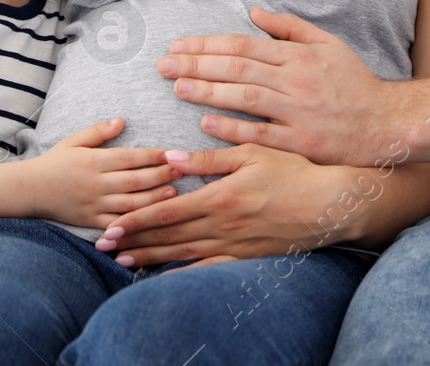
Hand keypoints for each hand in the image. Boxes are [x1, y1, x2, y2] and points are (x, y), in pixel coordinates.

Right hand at [23, 117, 182, 229]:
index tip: (171, 152)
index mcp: (93, 161)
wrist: (28, 190)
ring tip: (174, 192)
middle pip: (135, 180)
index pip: (129, 157)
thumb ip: (98, 131)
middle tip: (182, 169)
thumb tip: (122, 120)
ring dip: (154, 198)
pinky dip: (135, 224)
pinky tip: (151, 220)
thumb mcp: (73, 141)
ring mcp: (94, 205)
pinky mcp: (91, 222)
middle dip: (161, 175)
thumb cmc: (54, 162)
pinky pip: (117, 225)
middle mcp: (95, 184)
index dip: (152, 155)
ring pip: (130, 204)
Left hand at [94, 144, 353, 267]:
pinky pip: (208, 268)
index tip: (112, 226)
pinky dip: (183, 273)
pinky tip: (165, 275)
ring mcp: (233, 244)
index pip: (168, 210)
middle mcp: (222, 225)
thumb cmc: (292, 172)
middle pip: (169, 235)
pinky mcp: (245, 256)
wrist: (327, 204)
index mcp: (220, 197)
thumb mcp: (252, 153)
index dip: (137, 219)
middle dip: (134, 240)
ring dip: (151, 257)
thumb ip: (210, 159)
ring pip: (183, 253)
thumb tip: (171, 158)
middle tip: (103, 246)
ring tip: (124, 261)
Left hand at [157, 7, 393, 165]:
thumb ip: (290, 27)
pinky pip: (259, 133)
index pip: (243, 45)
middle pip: (237, 68)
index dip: (207, 44)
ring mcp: (297, 112)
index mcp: (298, 55)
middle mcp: (295, 80)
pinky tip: (206, 123)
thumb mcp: (328, 44)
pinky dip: (232, 128)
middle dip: (196, 64)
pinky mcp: (299, 142)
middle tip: (163, 64)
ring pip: (244, 97)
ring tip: (177, 86)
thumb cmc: (354, 83)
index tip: (178, 45)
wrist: (385, 123)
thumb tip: (254, 12)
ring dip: (207, 91)